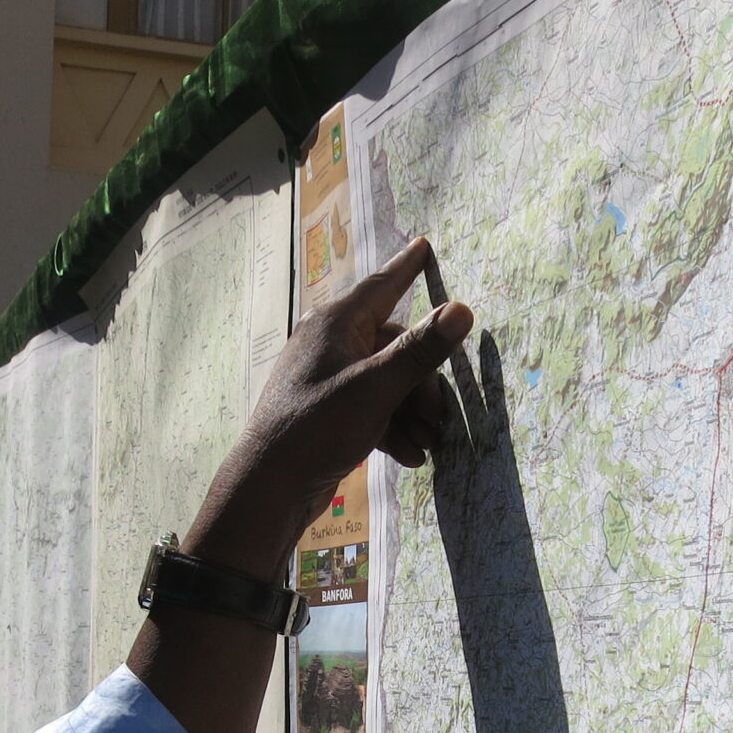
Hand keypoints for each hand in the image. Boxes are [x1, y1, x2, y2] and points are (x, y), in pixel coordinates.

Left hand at [184, 238, 473, 577]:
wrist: (270, 488)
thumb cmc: (317, 428)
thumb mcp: (375, 388)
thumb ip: (419, 350)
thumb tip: (461, 309)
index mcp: (335, 324)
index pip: (381, 285)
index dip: (406, 267)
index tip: (424, 244)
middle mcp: (330, 345)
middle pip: (395, 347)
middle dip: (423, 382)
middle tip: (440, 419)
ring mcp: (328, 379)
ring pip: (387, 382)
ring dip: (412, 412)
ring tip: (427, 444)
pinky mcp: (329, 412)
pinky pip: (372, 408)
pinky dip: (392, 428)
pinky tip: (409, 456)